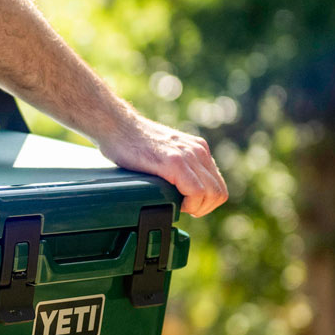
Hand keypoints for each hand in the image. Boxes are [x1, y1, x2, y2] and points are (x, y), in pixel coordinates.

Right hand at [100, 115, 228, 216]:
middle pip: (219, 193)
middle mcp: (198, 150)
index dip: (205, 202)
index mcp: (199, 149)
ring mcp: (188, 155)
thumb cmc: (132, 144)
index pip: (218, 186)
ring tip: (177, 206)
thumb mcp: (166, 154)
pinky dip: (189, 204)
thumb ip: (179, 168)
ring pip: (212, 194)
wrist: (116, 126)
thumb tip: (183, 192)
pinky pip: (197, 192)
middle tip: (181, 209)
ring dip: (196, 208)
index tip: (186, 205)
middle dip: (202, 209)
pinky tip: (173, 202)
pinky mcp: (174, 162)